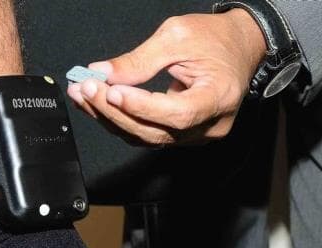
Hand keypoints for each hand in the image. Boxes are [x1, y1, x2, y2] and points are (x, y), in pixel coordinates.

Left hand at [67, 10, 266, 145]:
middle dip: (114, 111)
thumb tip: (102, 73)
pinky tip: (98, 104)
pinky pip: (146, 132)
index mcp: (219, 98)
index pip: (178, 113)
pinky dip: (120, 119)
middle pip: (155, 131)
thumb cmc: (216, 39)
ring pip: (145, 136)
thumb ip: (139, 60)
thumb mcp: (178, 37)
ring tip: (84, 95)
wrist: (238, 48)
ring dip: (110, 117)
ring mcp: (195, 135)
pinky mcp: (181, 135)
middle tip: (85, 89)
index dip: (142, 106)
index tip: (111, 90)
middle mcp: (210, 125)